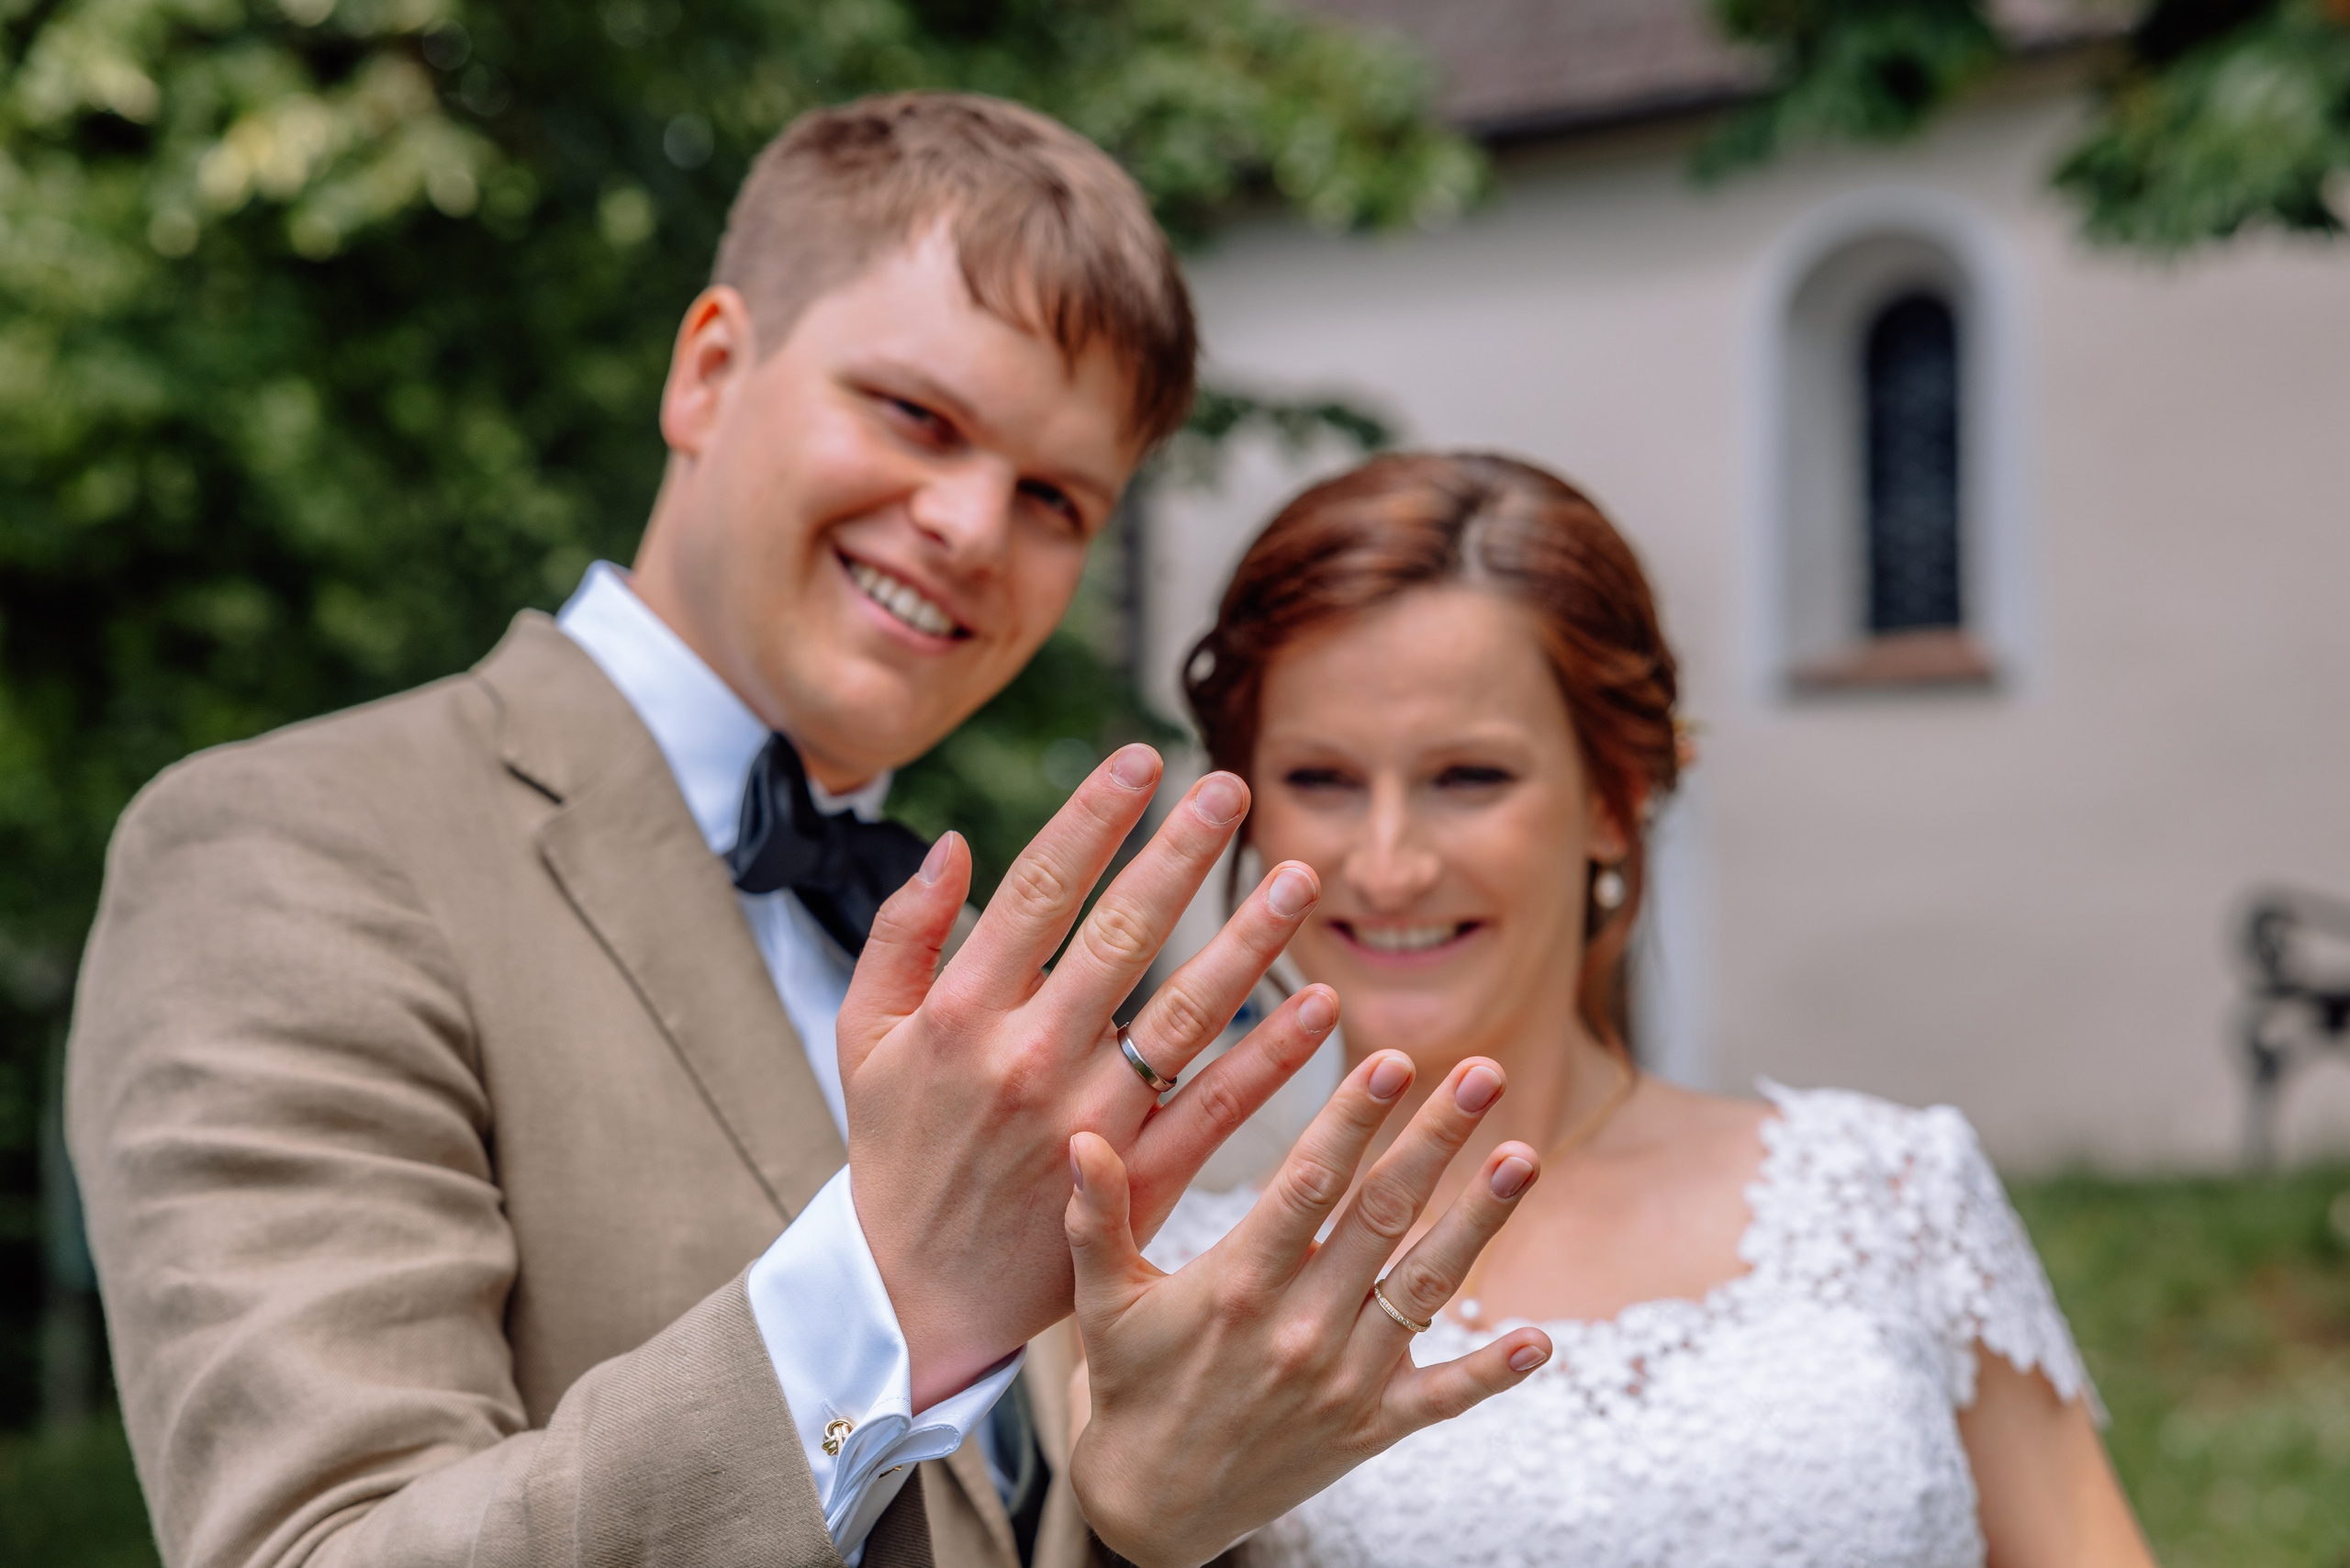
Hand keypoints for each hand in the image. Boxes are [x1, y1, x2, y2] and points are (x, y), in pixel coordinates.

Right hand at [838, 744, 1331, 1408]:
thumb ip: (900, 936)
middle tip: (1232, 789)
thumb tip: (956, 845)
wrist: (915, 1293)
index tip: (1141, 757)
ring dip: (1249, 941)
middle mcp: (1030, 1055)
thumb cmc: (893, 1151)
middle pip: (1123, 934)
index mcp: (961, 1011)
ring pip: (1185, 1013)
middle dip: (1182, 854)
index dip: (1094, 817)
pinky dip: (1272, 1056)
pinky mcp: (1136, 1178)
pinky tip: (1320, 1004)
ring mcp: (1090, 1119)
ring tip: (1299, 880)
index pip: (1040, 890)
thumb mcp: (860, 1039)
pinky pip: (1217, 1106)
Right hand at [1064, 1050, 1553, 1567]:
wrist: (1150, 1512)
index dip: (1355, 1118)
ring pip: (1425, 1287)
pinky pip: (1443, 1397)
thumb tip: (1081, 1136)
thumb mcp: (1102, 1302)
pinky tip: (1540, 1337)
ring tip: (1523, 1157)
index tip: (1395, 1061)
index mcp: (1238, 1285)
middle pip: (1382, 1216)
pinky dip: (1492, 1370)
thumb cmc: (1127, 1386)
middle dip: (1437, 1139)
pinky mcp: (1369, 1429)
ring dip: (1479, 1221)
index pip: (1309, 1183)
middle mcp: (1299, 1328)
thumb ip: (1095, 1215)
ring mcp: (1343, 1381)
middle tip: (1484, 1072)